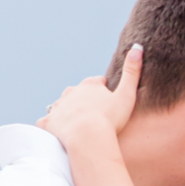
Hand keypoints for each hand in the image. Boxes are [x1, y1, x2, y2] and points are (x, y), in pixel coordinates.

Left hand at [39, 45, 141, 160]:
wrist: (87, 138)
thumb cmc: (109, 119)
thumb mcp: (126, 95)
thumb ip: (132, 72)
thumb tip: (137, 47)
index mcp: (90, 85)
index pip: (98, 83)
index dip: (104, 91)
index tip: (109, 101)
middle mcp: (72, 92)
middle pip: (78, 94)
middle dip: (84, 101)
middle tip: (93, 116)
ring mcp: (59, 107)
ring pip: (62, 106)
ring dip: (68, 113)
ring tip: (76, 126)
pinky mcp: (49, 122)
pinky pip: (47, 122)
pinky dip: (52, 126)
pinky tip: (58, 133)